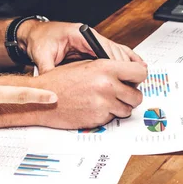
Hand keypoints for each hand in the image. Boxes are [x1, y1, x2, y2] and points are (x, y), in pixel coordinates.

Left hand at [17, 21, 142, 73]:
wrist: (36, 33)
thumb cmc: (40, 40)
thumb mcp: (42, 54)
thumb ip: (48, 68)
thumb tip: (53, 85)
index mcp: (79, 34)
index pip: (103, 47)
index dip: (115, 62)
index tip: (123, 75)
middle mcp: (89, 35)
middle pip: (114, 49)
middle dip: (125, 65)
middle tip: (134, 82)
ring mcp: (93, 40)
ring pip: (117, 51)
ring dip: (127, 64)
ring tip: (138, 79)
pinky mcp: (93, 46)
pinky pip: (113, 52)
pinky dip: (124, 60)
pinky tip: (135, 67)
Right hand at [32, 60, 146, 128]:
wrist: (43, 97)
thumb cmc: (60, 81)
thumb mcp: (86, 65)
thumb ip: (108, 68)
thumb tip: (127, 73)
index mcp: (105, 68)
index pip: (140, 72)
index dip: (138, 77)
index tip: (134, 79)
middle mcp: (107, 86)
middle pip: (137, 95)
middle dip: (130, 96)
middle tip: (121, 93)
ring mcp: (104, 104)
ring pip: (127, 109)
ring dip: (119, 107)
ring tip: (104, 100)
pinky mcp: (99, 118)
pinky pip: (113, 118)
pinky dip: (107, 114)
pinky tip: (93, 107)